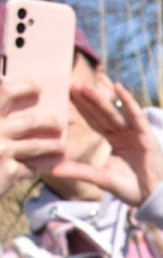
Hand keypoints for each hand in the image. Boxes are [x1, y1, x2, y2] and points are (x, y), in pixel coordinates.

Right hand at [0, 80, 64, 194]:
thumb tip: (7, 90)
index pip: (6, 91)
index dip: (24, 86)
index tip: (37, 87)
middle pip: (29, 122)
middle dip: (48, 122)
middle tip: (58, 123)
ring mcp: (2, 150)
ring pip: (36, 146)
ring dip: (51, 147)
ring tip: (61, 147)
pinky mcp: (9, 171)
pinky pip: (29, 169)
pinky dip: (33, 170)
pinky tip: (35, 170)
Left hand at [48, 81, 162, 204]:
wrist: (152, 199)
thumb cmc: (131, 189)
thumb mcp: (100, 178)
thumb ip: (78, 171)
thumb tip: (53, 169)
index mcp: (115, 140)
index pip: (95, 120)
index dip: (83, 108)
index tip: (68, 94)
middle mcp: (124, 133)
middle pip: (103, 113)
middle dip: (88, 100)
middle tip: (72, 85)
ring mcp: (136, 133)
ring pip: (115, 113)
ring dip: (102, 100)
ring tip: (86, 87)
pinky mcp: (147, 137)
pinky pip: (137, 116)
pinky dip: (129, 102)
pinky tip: (119, 88)